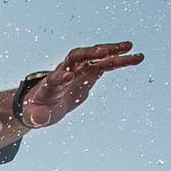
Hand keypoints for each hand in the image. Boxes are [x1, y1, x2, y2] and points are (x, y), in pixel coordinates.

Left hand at [18, 42, 143, 129]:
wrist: (43, 102)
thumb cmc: (36, 108)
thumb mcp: (33, 115)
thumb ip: (36, 116)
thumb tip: (38, 119)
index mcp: (50, 84)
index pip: (55, 77)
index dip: (60, 77)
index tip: (68, 77)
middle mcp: (65, 71)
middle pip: (77, 57)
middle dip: (90, 54)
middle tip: (105, 52)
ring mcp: (79, 70)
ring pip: (96, 58)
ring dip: (112, 53)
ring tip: (132, 50)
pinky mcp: (90, 73)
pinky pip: (107, 64)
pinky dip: (121, 61)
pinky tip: (137, 58)